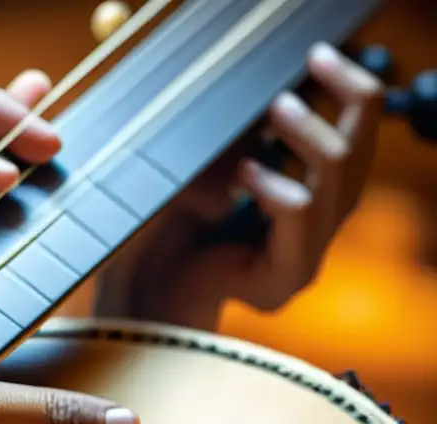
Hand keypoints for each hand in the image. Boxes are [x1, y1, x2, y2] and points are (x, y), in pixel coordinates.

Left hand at [94, 43, 383, 329]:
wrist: (148, 284)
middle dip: (338, 108)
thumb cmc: (177, 222)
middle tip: (289, 89)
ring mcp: (307, 259)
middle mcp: (319, 230)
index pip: (357, 141)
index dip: (347, 93)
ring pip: (337, 185)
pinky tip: (243, 172)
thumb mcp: (218, 165)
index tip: (317, 56)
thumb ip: (250, 138)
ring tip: (275, 111)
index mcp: (315, 198)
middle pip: (358, 158)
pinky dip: (273, 183)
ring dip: (308, 138)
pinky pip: (298, 213)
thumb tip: (271, 87)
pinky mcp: (284, 280)